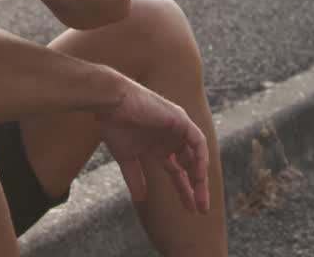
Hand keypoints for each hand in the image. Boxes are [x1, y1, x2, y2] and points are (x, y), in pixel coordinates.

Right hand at [94, 76, 210, 214]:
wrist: (112, 103)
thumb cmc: (114, 124)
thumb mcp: (126, 157)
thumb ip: (135, 177)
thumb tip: (140, 199)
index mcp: (159, 146)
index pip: (177, 171)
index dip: (183, 190)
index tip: (190, 209)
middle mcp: (171, 138)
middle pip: (189, 166)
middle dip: (196, 188)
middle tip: (200, 210)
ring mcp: (177, 128)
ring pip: (196, 156)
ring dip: (200, 177)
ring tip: (201, 198)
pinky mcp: (180, 119)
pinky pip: (197, 141)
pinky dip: (200, 158)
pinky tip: (199, 175)